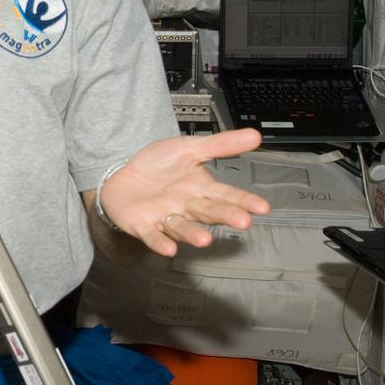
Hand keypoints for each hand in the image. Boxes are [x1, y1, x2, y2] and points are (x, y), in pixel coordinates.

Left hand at [101, 129, 268, 256]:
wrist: (121, 174)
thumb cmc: (159, 165)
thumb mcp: (189, 148)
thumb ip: (220, 145)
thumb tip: (255, 135)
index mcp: (200, 189)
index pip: (226, 195)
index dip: (243, 200)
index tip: (262, 207)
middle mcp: (187, 207)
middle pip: (208, 212)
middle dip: (225, 216)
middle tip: (244, 221)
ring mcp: (165, 217)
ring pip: (182, 227)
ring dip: (193, 234)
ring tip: (205, 240)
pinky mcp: (142, 225)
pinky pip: (152, 235)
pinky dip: (160, 242)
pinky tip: (169, 249)